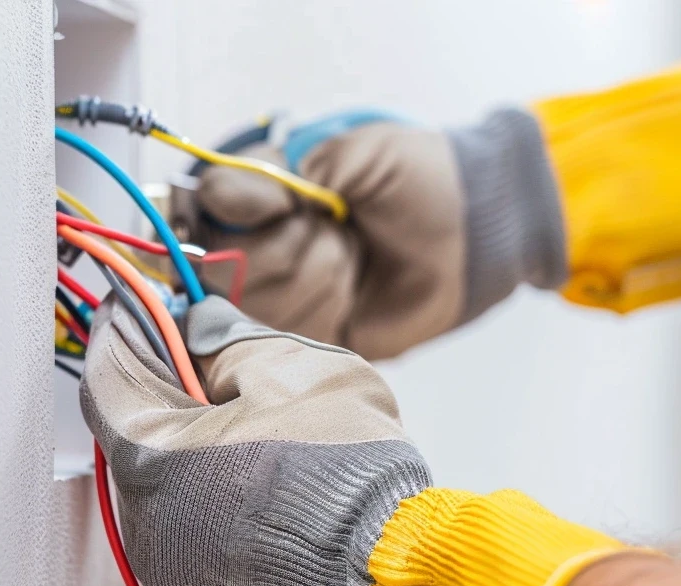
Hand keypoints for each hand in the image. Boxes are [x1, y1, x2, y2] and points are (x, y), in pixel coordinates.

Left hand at [80, 295, 637, 585]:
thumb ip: (227, 342)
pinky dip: (220, 556)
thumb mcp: (297, 371)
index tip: (147, 325)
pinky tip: (272, 543)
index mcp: (151, 453)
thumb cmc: (352, 476)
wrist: (398, 583)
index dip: (131, 341)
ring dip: (200, 492)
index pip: (109, 378)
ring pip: (167, 521)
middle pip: (138, 453)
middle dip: (178, 422)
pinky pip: (193, 580)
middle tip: (238, 409)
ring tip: (272, 488)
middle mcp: (140, 528)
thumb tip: (193, 330)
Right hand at [185, 110, 566, 359]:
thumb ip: (280, 174)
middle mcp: (261, 244)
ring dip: (318, 272)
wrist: (475, 231)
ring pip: (258, 298)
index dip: (237, 206)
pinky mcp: (312, 335)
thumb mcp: (353, 155)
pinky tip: (354, 289)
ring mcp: (284, 294)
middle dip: (291, 243)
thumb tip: (215, 199)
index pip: (205, 205)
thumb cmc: (418, 179)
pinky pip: (290, 333)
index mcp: (263, 192)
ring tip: (354, 255)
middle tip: (337, 226)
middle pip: (225, 261)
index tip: (285, 201)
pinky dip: (327, 304)